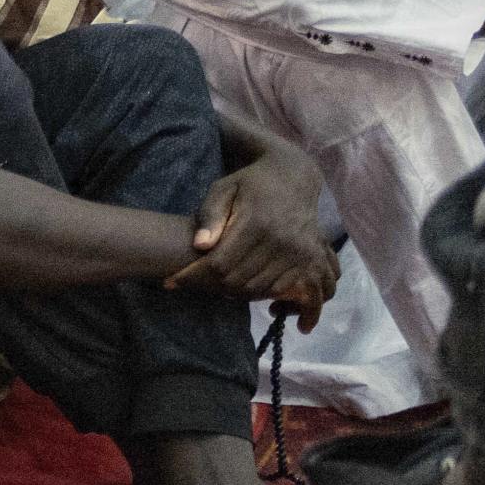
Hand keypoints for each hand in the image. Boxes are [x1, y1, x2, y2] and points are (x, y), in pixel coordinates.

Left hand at [171, 144, 339, 326]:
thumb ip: (210, 215)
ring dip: (239, 294)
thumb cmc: (250, 184)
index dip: (192, 276)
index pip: (219, 264)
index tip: (171, 282)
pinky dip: (274, 300)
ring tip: (221, 288)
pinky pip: (290, 291)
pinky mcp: (313, 260)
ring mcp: (301, 253)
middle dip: (212, 287)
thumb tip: (200, 246)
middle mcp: (282, 241)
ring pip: (260, 290)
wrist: (293, 179)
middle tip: (197, 284)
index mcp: (257, 223)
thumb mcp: (223, 189)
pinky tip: (267, 304)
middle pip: (238, 281)